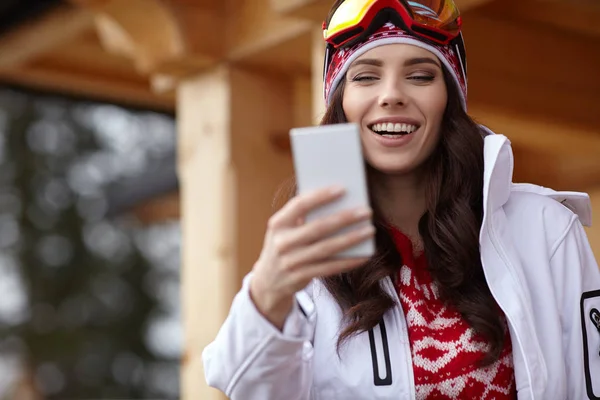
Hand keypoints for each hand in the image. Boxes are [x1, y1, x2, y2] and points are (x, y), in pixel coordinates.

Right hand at [250, 186, 373, 329]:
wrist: (268, 281)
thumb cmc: (285, 245)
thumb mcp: (285, 229)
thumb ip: (303, 215)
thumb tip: (337, 199)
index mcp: (278, 224)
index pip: (299, 205)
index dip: (320, 196)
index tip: (342, 188)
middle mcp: (282, 242)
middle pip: (318, 227)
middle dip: (345, 218)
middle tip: (366, 211)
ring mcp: (291, 262)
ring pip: (327, 248)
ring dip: (351, 239)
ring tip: (370, 230)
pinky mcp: (301, 277)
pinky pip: (329, 268)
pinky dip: (348, 261)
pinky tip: (364, 255)